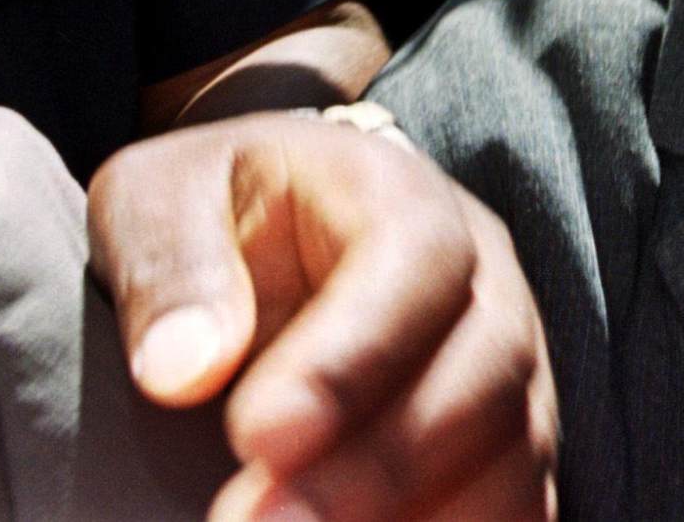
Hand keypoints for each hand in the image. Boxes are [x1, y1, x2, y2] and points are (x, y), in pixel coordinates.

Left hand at [88, 114, 557, 521]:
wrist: (274, 227)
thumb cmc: (219, 213)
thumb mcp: (162, 199)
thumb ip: (171, 268)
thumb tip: (181, 369)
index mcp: (400, 193)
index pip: (417, 259)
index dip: (354, 355)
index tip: (257, 436)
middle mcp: (481, 275)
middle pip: (489, 364)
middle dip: (384, 464)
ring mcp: (507, 362)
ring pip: (519, 445)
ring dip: (425, 518)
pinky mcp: (508, 442)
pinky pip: (521, 503)